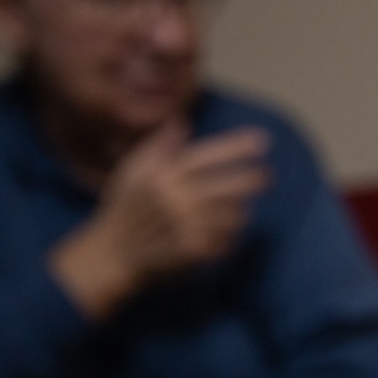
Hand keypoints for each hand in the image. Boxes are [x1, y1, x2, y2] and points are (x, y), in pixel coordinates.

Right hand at [52, 121, 270, 316]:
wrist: (113, 254)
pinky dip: (228, 236)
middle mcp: (179, 196)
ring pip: (234, 214)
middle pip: (232, 184)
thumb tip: (181, 123)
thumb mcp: (132, 169)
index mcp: (165, 173)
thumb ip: (159, 146)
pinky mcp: (194, 251)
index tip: (264, 142)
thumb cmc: (122, 207)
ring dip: (238, 211)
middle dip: (254, 179)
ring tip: (235, 210)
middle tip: (265, 177)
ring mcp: (188, 225)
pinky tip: (220, 234)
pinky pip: (227, 240)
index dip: (239, 147)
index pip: (210, 155)